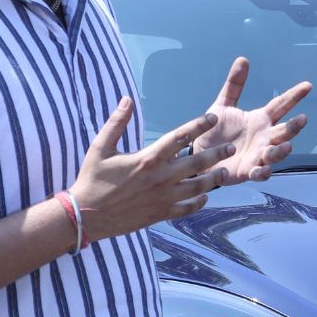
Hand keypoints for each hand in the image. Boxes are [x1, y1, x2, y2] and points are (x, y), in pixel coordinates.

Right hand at [72, 97, 239, 242]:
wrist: (86, 216)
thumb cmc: (91, 179)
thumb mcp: (100, 148)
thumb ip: (116, 123)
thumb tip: (126, 99)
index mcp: (148, 158)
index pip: (180, 137)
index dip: (199, 125)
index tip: (213, 118)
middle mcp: (160, 178)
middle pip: (197, 163)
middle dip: (217, 153)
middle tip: (231, 147)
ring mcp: (163, 198)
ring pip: (198, 187)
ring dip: (213, 179)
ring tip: (224, 172)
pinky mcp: (160, 214)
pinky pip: (187, 209)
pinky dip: (198, 202)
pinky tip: (205, 197)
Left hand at [188, 56, 310, 184]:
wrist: (199, 156)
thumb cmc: (215, 131)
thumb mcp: (222, 105)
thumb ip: (234, 85)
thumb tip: (243, 59)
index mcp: (260, 120)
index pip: (281, 105)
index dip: (294, 95)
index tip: (307, 85)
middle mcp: (264, 137)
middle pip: (284, 131)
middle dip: (294, 126)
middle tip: (302, 119)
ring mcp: (258, 155)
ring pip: (276, 153)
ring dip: (282, 151)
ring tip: (287, 146)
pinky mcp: (248, 171)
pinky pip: (259, 173)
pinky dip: (262, 173)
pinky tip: (263, 170)